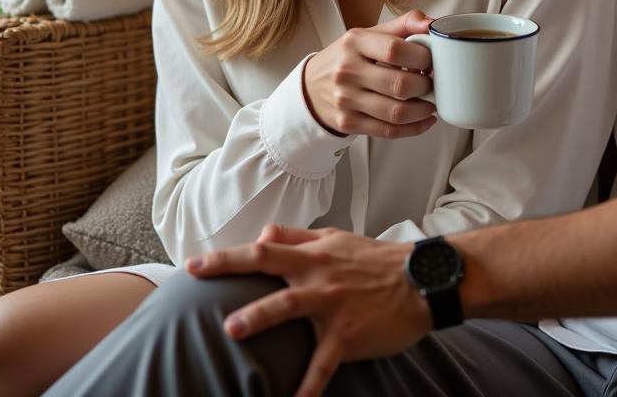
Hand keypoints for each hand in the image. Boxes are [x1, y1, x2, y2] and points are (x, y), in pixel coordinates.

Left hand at [186, 224, 430, 396]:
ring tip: (232, 328)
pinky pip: (322, 364)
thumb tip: (262, 235)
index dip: (228, 255)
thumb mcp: (338, 240)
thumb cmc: (377, 261)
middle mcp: (319, 275)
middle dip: (231, 269)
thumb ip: (299, 238)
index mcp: (314, 254)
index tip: (194, 263)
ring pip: (291, 307)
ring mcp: (333, 305)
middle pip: (269, 266)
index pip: (265, 249)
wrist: (421, 281)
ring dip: (260, 316)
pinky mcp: (348, 335)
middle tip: (196, 277)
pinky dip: (306, 387)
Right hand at [303, 9, 436, 138]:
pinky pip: (388, 131)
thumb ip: (403, 25)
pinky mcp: (348, 123)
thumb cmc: (349, 58)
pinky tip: (424, 119)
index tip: (432, 60)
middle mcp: (347, 70)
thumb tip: (433, 24)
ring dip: (423, 109)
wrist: (311, 86)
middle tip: (433, 83)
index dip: (422, 57)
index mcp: (355, 42)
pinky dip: (414, 128)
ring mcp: (346, 100)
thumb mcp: (369, 34)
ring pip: (396, 112)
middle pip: (400, 84)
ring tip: (431, 102)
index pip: (396, 50)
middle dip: (426, 86)